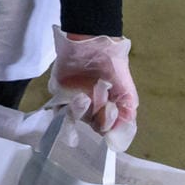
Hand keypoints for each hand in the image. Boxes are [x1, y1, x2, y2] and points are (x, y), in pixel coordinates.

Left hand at [47, 29, 138, 150]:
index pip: (106, 129)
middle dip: (98, 118)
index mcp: (106, 111)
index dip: (109, 125)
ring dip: (81, 112)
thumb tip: (116, 141)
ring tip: (85, 98)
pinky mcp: (58, 93)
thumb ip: (126, 117)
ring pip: (74, 119)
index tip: (112, 110)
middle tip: (105, 104)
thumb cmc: (113, 66)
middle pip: (91, 126)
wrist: (94, 43)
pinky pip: (57, 108)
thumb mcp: (126, 93)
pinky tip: (77, 99)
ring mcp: (72, 102)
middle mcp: (90, 110)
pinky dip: (65, 109)